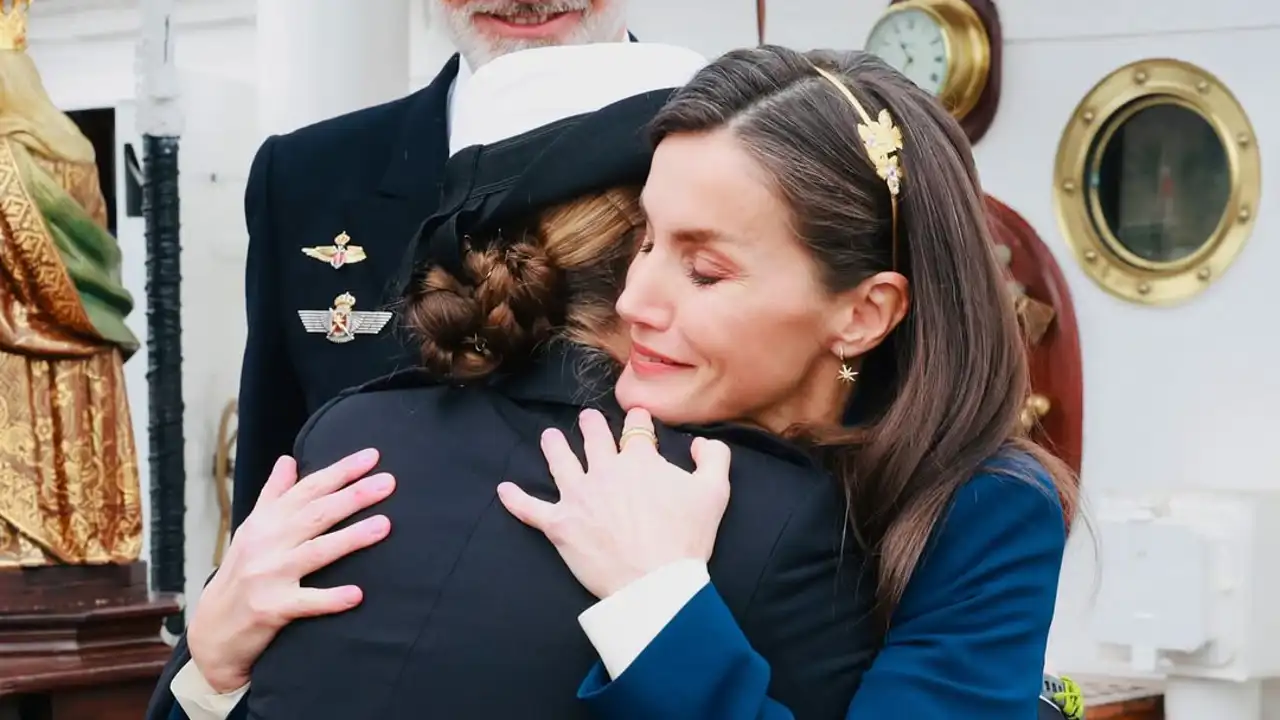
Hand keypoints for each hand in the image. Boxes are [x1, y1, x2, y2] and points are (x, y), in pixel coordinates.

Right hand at [186, 450, 393, 692]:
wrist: (212, 631)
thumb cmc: (240, 575)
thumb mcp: (251, 531)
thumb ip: (273, 495)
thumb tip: (287, 459)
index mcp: (265, 521)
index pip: (307, 489)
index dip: (340, 471)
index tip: (372, 456)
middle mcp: (266, 543)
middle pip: (316, 514)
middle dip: (354, 496)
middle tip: (389, 482)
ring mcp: (268, 576)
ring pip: (316, 552)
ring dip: (351, 538)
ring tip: (385, 525)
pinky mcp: (271, 609)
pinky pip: (306, 602)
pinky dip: (330, 599)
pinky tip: (357, 595)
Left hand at [497, 407, 730, 598]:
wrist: (655, 582)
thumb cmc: (686, 539)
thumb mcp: (715, 492)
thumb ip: (713, 457)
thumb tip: (700, 443)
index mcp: (640, 460)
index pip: (636, 429)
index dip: (638, 421)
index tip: (637, 418)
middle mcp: (605, 471)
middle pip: (594, 438)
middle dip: (591, 426)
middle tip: (587, 420)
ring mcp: (579, 497)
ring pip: (560, 461)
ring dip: (553, 446)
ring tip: (549, 437)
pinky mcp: (560, 525)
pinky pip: (530, 509)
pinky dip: (515, 499)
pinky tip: (503, 489)